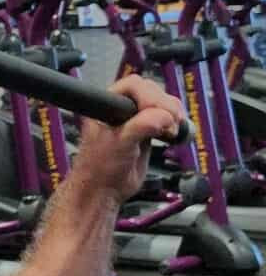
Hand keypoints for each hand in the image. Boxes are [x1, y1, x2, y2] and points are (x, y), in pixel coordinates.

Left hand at [72, 75, 183, 203]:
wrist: (104, 190)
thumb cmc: (99, 167)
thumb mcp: (119, 144)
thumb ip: (140, 127)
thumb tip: (164, 116)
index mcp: (109, 102)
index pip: (135, 85)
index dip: (150, 97)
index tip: (157, 114)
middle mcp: (123, 106)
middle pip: (153, 91)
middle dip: (165, 106)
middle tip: (169, 125)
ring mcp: (137, 117)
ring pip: (164, 103)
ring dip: (173, 114)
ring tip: (170, 132)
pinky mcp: (150, 129)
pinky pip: (168, 118)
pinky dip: (176, 123)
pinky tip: (174, 134)